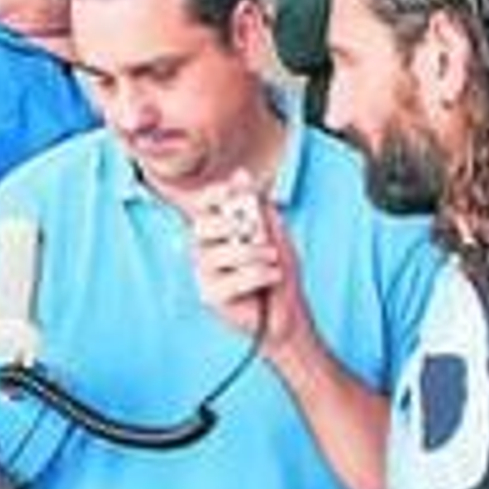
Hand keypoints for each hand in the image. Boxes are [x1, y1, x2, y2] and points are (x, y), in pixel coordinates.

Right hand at [190, 170, 307, 356]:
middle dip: (229, 224)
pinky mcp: (210, 296)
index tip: (231, 188)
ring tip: (273, 258)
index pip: (202, 205)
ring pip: (216, 254)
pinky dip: (257, 275)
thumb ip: (258, 206)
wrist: (288, 313)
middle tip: (255, 230)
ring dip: (252, 252)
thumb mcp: (275, 232)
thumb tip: (240, 174)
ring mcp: (204, 274)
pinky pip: (229, 280)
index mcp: (217, 230)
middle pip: (200, 227)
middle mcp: (204, 249)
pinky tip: (272, 277)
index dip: (213, 193)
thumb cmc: (277, 272)